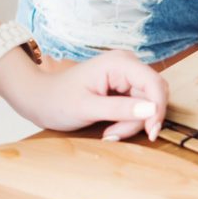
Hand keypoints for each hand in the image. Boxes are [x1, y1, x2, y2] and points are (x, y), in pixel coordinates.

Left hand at [0, 50, 168, 141]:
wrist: (39, 99)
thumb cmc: (56, 100)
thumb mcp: (86, 108)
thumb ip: (120, 108)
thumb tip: (152, 110)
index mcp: (119, 63)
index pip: (154, 83)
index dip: (158, 108)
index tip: (151, 132)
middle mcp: (127, 65)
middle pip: (153, 95)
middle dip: (141, 119)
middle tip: (115, 135)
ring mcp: (127, 76)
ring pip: (148, 104)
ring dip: (133, 123)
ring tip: (109, 133)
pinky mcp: (125, 87)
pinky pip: (139, 107)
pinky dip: (129, 121)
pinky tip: (111, 128)